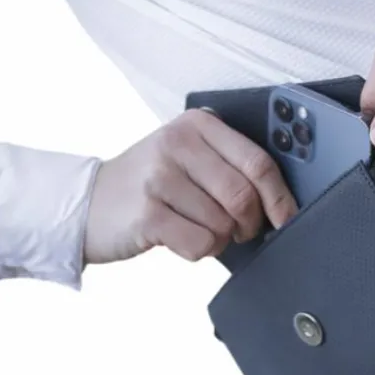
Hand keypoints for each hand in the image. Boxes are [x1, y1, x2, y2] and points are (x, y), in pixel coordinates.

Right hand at [83, 109, 297, 264]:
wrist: (88, 201)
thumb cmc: (152, 181)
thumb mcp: (188, 155)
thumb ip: (230, 164)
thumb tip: (282, 201)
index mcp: (198, 124)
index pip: (258, 162)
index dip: (280, 197)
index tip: (287, 218)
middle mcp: (177, 143)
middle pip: (244, 196)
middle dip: (251, 223)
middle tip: (242, 230)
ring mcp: (159, 177)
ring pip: (224, 224)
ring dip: (222, 238)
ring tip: (201, 228)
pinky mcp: (146, 213)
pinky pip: (200, 243)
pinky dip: (201, 250)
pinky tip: (183, 237)